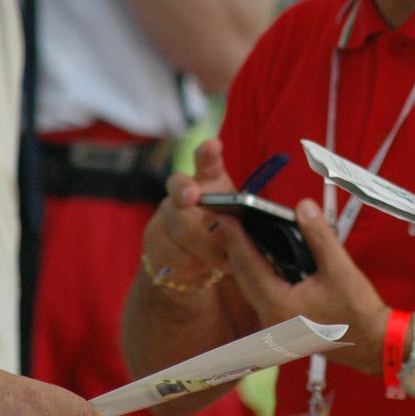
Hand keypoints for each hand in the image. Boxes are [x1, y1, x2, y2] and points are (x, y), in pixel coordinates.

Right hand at [141, 139, 236, 288]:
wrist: (190, 267)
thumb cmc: (220, 234)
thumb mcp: (235, 223)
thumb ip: (242, 217)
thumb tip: (261, 221)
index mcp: (208, 182)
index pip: (207, 162)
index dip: (209, 153)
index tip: (213, 145)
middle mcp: (182, 193)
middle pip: (178, 185)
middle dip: (185, 189)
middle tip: (193, 195)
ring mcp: (164, 216)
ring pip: (179, 227)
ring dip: (205, 247)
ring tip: (226, 262)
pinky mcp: (153, 241)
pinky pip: (170, 252)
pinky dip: (192, 264)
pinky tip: (205, 271)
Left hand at [223, 199, 388, 375]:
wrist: (373, 343)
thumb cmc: (357, 312)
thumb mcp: (339, 267)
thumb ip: (319, 234)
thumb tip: (304, 207)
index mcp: (279, 304)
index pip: (249, 264)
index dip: (237, 237)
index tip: (228, 216)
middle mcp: (270, 318)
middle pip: (242, 276)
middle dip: (236, 247)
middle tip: (231, 220)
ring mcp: (274, 325)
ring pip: (249, 288)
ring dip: (245, 262)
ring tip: (243, 235)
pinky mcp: (281, 326)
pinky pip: (260, 296)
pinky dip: (258, 275)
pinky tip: (264, 260)